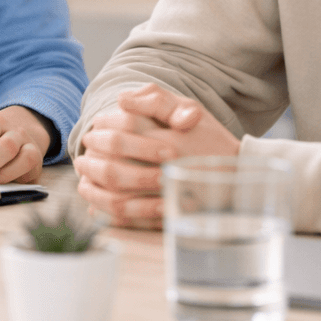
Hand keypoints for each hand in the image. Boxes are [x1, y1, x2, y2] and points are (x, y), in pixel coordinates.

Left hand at [74, 83, 240, 229]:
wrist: (238, 177)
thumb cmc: (210, 139)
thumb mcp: (190, 108)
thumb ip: (156, 99)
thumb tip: (122, 99)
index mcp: (169, 138)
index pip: (122, 130)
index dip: (101, 128)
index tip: (93, 127)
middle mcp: (167, 169)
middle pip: (114, 167)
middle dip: (91, 160)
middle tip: (82, 156)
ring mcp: (166, 197)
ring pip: (117, 198)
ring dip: (94, 189)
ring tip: (84, 180)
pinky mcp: (166, 218)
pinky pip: (130, 220)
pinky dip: (108, 214)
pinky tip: (97, 206)